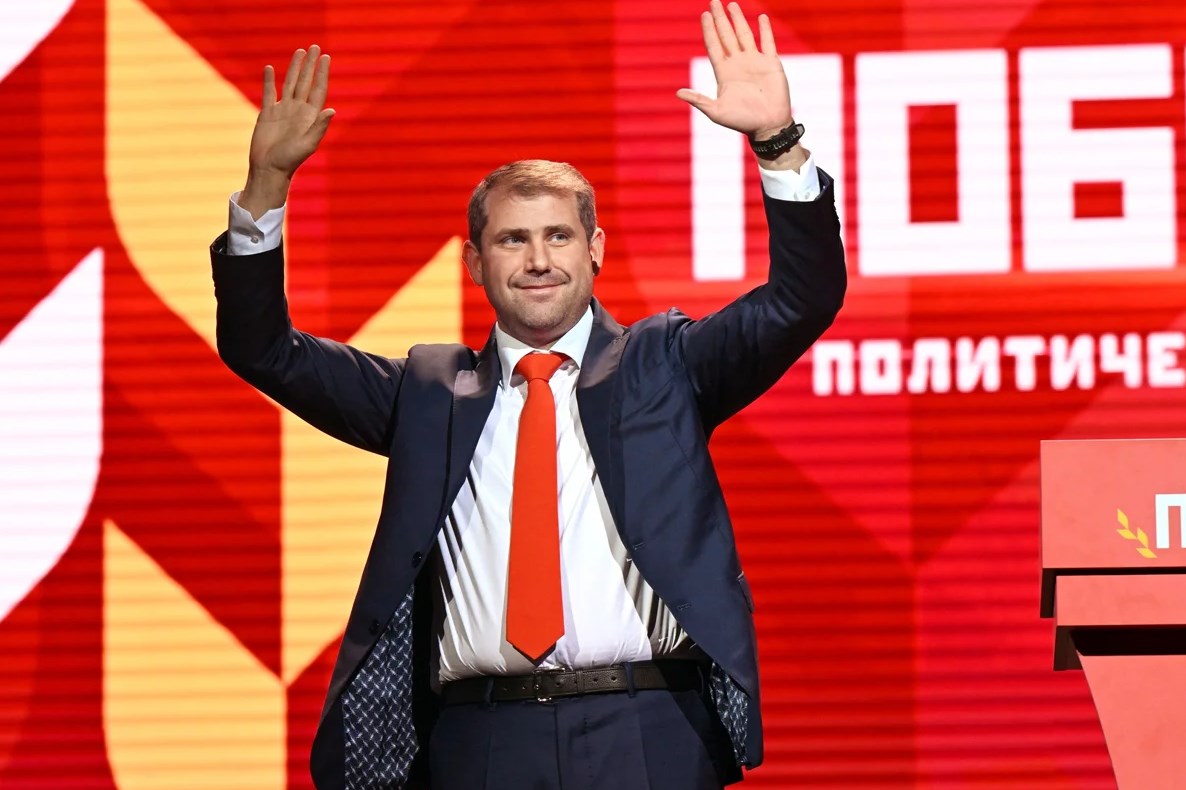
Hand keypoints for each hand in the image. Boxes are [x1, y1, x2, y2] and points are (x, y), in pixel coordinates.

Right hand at [240, 46, 333, 216]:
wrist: (269, 169)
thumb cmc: (290, 160)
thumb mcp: (308, 144)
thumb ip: (319, 127)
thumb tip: (332, 109)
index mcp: (310, 116)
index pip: (318, 89)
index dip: (322, 73)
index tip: (326, 57)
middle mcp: (298, 111)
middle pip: (306, 82)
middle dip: (311, 65)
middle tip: (315, 47)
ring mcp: (283, 111)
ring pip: (290, 83)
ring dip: (295, 68)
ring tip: (300, 52)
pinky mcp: (267, 114)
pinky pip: (269, 93)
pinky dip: (269, 80)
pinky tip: (269, 68)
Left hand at [676, 1, 792, 140]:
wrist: (767, 126)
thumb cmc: (742, 122)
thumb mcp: (716, 112)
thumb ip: (699, 100)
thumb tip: (678, 93)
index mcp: (724, 72)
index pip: (714, 45)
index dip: (708, 30)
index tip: (704, 15)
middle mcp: (738, 64)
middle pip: (726, 36)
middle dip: (720, 19)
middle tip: (713, 1)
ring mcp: (755, 62)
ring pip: (744, 35)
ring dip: (738, 20)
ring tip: (731, 5)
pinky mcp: (771, 64)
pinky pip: (767, 42)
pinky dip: (764, 30)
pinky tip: (761, 18)